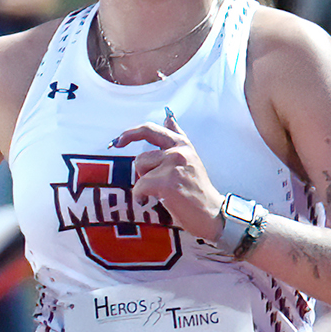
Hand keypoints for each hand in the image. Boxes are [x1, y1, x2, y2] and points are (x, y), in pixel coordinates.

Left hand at [115, 111, 221, 241]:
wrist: (211, 214)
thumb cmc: (196, 190)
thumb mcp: (188, 159)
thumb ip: (176, 139)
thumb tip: (168, 117)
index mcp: (183, 145)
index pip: (153, 129)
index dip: (132, 131)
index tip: (119, 139)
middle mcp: (179, 150)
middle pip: (143, 147)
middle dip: (132, 148)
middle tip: (122, 152)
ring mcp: (174, 164)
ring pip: (140, 167)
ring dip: (143, 181)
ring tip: (158, 190)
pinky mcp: (167, 181)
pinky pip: (140, 186)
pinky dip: (140, 196)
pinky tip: (149, 201)